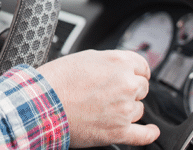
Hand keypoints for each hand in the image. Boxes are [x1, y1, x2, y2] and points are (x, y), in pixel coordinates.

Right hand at [37, 49, 160, 147]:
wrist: (42, 103)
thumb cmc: (56, 80)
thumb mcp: (84, 57)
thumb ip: (108, 62)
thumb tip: (119, 67)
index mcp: (118, 63)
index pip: (142, 66)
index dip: (136, 72)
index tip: (134, 77)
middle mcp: (126, 84)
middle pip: (142, 88)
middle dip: (130, 90)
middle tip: (110, 93)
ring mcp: (124, 109)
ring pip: (139, 109)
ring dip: (127, 109)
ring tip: (105, 108)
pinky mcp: (118, 131)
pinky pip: (143, 135)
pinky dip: (148, 133)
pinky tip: (150, 131)